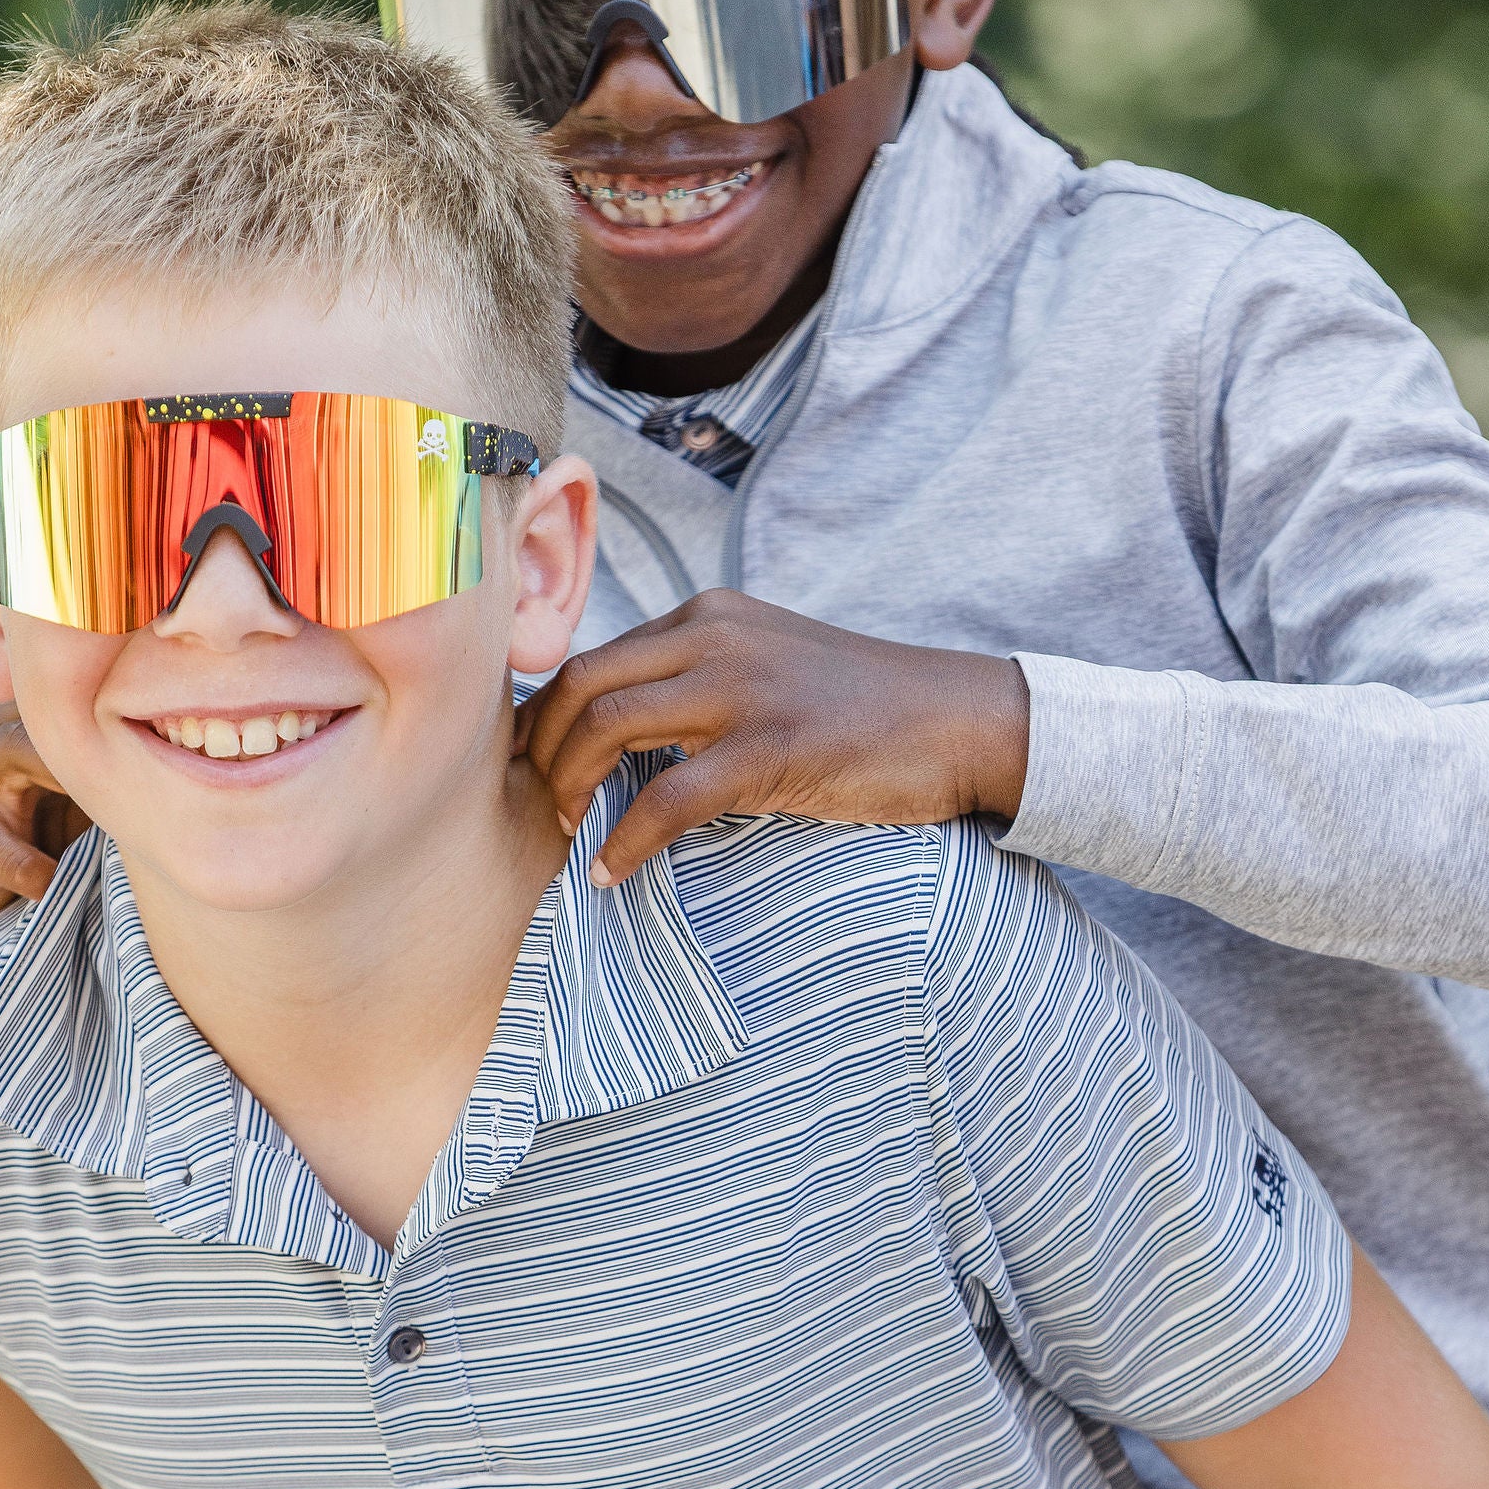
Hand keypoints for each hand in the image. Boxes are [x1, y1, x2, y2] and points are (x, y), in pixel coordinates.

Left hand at [522, 592, 1030, 887]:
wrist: (956, 719)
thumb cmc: (860, 708)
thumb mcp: (767, 666)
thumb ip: (697, 681)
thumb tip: (620, 731)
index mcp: (706, 617)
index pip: (590, 657)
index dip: (546, 717)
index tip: (531, 765)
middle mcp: (714, 637)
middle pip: (582, 685)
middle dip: (544, 751)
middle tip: (542, 804)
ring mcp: (742, 689)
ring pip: (610, 728)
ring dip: (572, 788)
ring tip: (572, 831)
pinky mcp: (771, 747)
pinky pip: (667, 800)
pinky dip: (625, 842)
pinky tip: (610, 872)